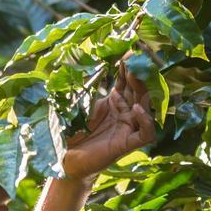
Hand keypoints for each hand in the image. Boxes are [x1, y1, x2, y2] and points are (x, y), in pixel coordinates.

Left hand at [62, 63, 155, 179]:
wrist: (64, 159)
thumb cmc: (70, 132)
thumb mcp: (78, 104)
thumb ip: (87, 89)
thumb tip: (88, 63)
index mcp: (113, 102)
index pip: (125, 81)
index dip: (127, 67)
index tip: (127, 51)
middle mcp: (124, 113)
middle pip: (138, 90)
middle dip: (138, 73)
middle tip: (135, 57)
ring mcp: (127, 128)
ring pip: (145, 107)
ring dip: (142, 90)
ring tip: (135, 75)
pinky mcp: (128, 144)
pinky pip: (146, 133)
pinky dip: (145, 120)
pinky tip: (136, 108)